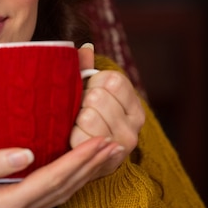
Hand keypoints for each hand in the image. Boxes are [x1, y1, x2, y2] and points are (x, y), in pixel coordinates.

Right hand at [0, 136, 121, 207]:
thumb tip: (27, 155)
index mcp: (5, 206)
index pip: (50, 181)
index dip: (76, 161)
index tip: (98, 140)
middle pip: (64, 187)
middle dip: (91, 165)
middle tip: (115, 143)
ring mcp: (23, 207)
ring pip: (65, 190)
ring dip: (90, 170)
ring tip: (111, 150)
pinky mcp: (24, 198)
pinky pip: (57, 188)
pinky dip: (77, 173)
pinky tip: (89, 160)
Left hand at [72, 43, 145, 177]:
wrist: (89, 157)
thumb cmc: (87, 116)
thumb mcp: (90, 90)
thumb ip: (86, 68)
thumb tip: (86, 48)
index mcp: (134, 103)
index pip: (112, 81)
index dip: (93, 82)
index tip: (89, 90)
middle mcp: (135, 124)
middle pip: (98, 97)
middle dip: (83, 100)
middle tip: (81, 109)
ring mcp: (124, 143)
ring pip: (88, 116)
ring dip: (76, 118)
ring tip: (78, 123)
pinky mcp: (108, 160)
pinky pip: (80, 136)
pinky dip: (72, 135)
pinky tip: (75, 137)